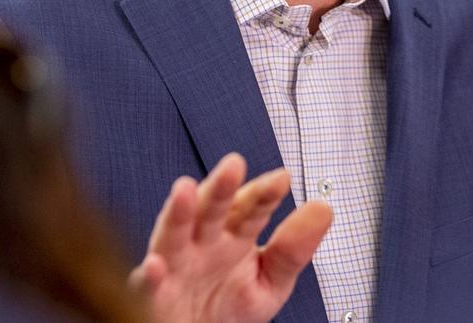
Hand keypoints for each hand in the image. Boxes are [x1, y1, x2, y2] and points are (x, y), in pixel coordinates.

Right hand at [128, 152, 331, 322]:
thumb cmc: (231, 308)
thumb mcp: (270, 282)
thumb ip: (294, 248)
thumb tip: (324, 209)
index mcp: (234, 233)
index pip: (252, 207)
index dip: (265, 193)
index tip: (282, 179)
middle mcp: (203, 241)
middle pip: (212, 208)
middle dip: (221, 187)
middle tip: (234, 164)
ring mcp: (177, 264)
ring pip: (175, 233)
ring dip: (178, 212)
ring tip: (185, 188)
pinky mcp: (155, 295)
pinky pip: (148, 286)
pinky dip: (149, 276)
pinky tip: (155, 266)